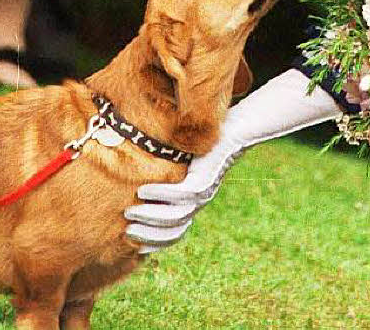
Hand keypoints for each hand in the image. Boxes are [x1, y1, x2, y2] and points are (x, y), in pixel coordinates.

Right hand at [124, 68, 340, 252]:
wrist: (242, 127)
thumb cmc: (213, 138)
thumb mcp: (188, 157)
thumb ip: (172, 168)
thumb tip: (143, 171)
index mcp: (197, 198)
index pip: (176, 232)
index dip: (156, 241)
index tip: (135, 243)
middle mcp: (202, 199)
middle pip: (173, 230)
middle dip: (149, 235)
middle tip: (127, 231)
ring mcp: (205, 191)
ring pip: (175, 216)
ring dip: (150, 217)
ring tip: (130, 212)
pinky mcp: (205, 178)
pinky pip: (180, 194)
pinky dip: (160, 194)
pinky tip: (143, 190)